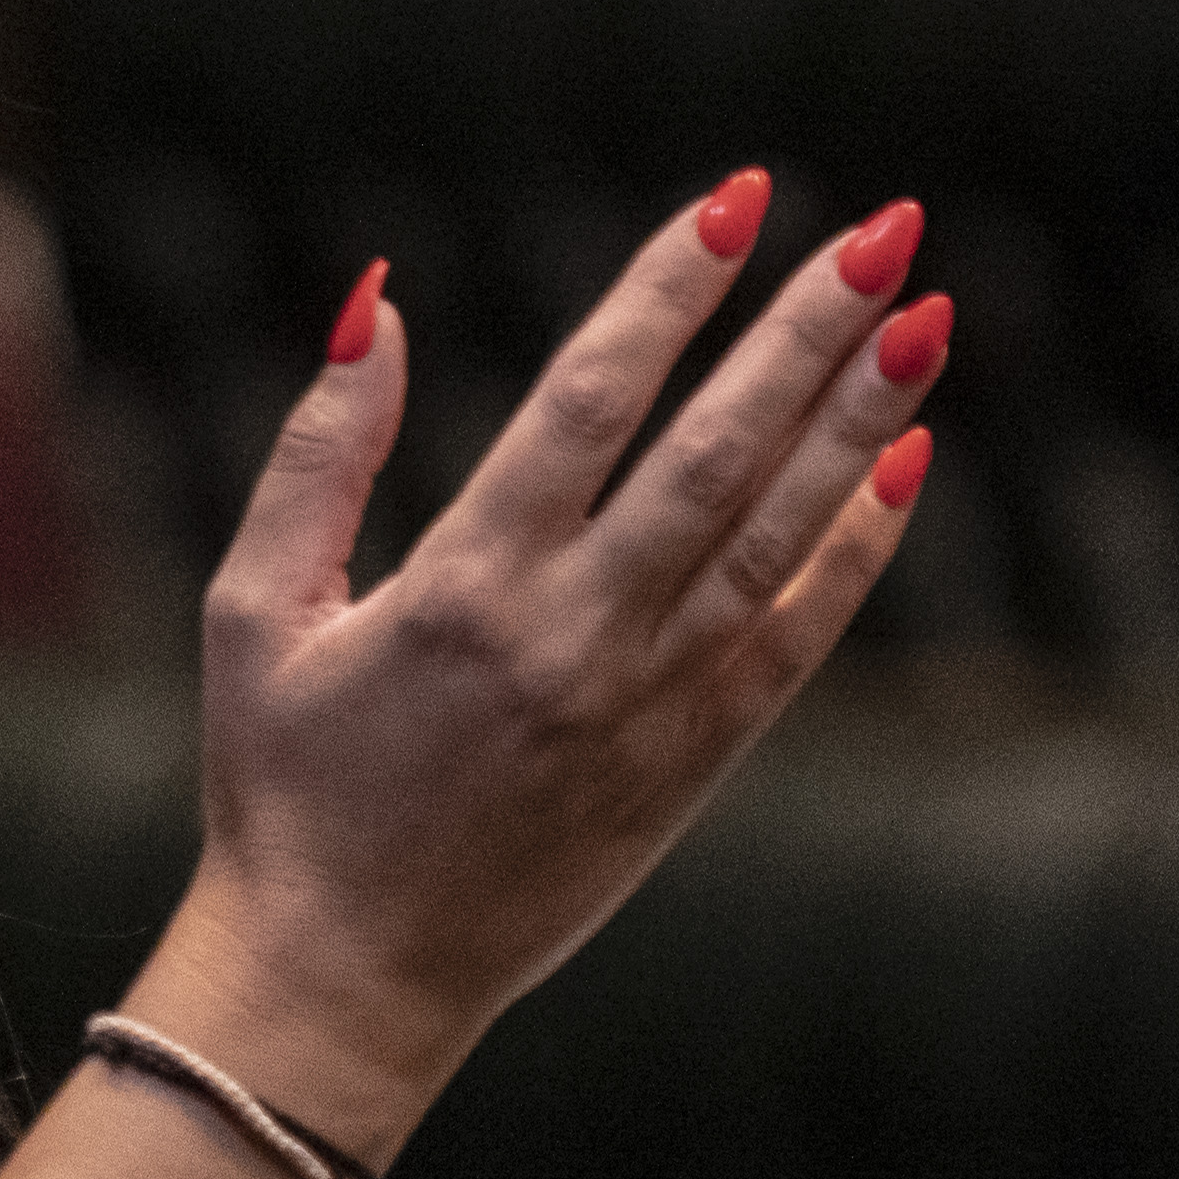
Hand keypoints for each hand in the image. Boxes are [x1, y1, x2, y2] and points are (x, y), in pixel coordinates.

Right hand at [140, 175, 945, 1151]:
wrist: (345, 980)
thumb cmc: (286, 787)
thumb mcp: (252, 609)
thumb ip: (319, 451)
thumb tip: (382, 297)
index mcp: (462, 587)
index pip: (590, 402)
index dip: (668, 291)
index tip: (738, 197)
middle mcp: (572, 639)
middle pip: (717, 453)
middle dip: (808, 331)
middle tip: (886, 227)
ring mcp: (645, 707)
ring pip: (778, 536)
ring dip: (860, 420)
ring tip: (926, 314)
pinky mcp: (690, 766)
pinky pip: (795, 640)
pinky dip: (857, 551)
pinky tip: (907, 464)